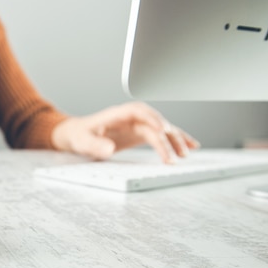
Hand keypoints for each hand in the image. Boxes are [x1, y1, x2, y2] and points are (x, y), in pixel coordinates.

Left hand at [51, 102, 199, 162]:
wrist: (77, 134)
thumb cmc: (80, 135)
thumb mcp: (82, 141)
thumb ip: (94, 145)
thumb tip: (108, 150)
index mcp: (118, 114)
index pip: (139, 111)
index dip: (152, 119)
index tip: (163, 131)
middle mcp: (131, 117)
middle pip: (155, 122)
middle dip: (167, 137)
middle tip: (174, 156)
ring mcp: (138, 124)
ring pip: (162, 128)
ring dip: (175, 139)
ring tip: (185, 153)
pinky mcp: (140, 133)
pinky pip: (161, 135)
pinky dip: (175, 140)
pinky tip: (190, 146)